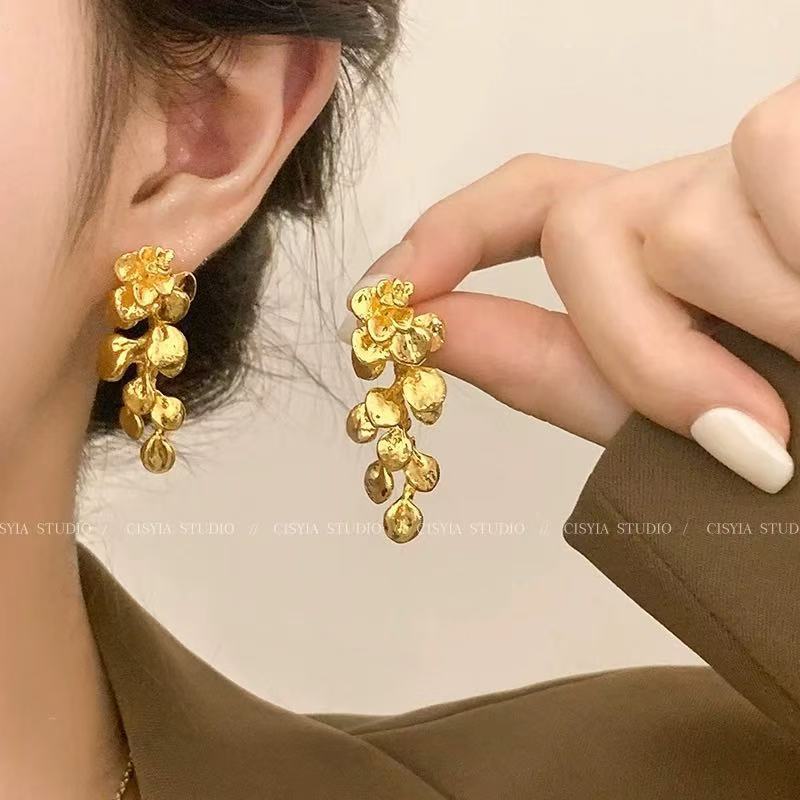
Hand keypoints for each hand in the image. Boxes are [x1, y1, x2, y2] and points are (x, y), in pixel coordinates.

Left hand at [343, 82, 799, 492]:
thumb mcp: (682, 412)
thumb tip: (430, 330)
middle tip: (752, 439)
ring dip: (765, 324)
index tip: (384, 294)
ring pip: (688, 219)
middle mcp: (694, 194)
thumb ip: (559, 367)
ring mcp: (758, 160)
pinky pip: (778, 170)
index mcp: (651, 253)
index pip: (525, 206)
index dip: (444, 236)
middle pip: (589, 227)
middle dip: (646, 349)